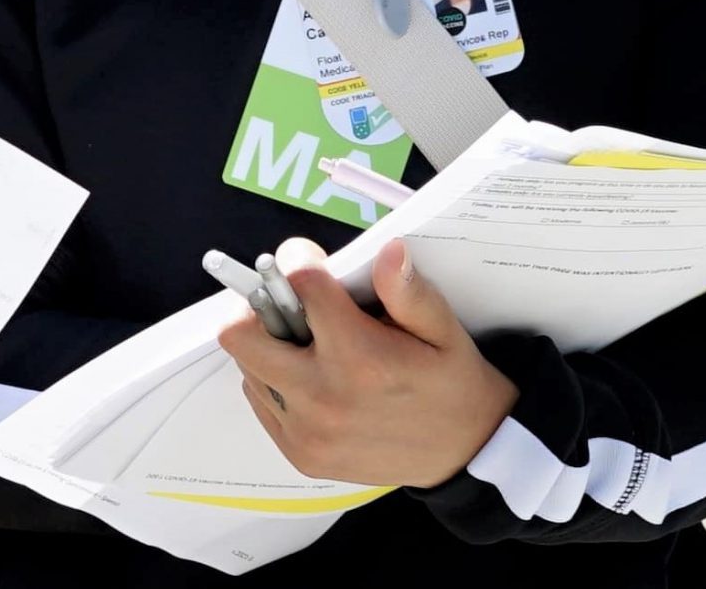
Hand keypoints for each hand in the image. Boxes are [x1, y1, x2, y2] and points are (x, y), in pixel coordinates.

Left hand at [218, 237, 517, 488]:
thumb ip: (409, 291)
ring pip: (247, 366)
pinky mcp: (301, 455)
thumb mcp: (444, 331)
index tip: (311, 259)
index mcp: (361, 358)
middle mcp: (324, 397)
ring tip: (308, 345)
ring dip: (267, 345)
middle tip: (288, 304)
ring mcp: (307, 432)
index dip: (299, 259)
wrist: (466, 456)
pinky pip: (259, 401)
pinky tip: (311, 376)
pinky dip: (273, 380)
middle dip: (257, 306)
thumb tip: (388, 250)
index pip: (299, 285)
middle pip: (239, 333)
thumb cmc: (452, 383)